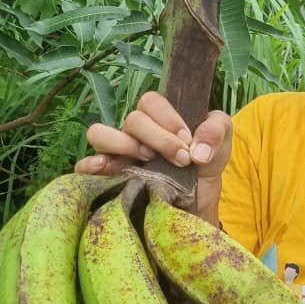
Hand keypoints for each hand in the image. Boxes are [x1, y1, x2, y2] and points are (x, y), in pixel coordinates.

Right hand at [74, 91, 232, 216]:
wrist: (198, 202)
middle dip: (158, 138)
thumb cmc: (204, 165)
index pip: (150, 101)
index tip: (188, 141)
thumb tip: (198, 151)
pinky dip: (91, 164)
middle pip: (132, 119)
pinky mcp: (106, 179)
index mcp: (158, 118)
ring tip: (146, 160)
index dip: (168, 119)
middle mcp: (133, 132)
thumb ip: (217, 131)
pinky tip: (106, 169)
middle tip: (179, 158)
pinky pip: (83, 166)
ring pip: (99, 133)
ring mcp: (117, 154)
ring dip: (123, 144)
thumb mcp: (221, 143)